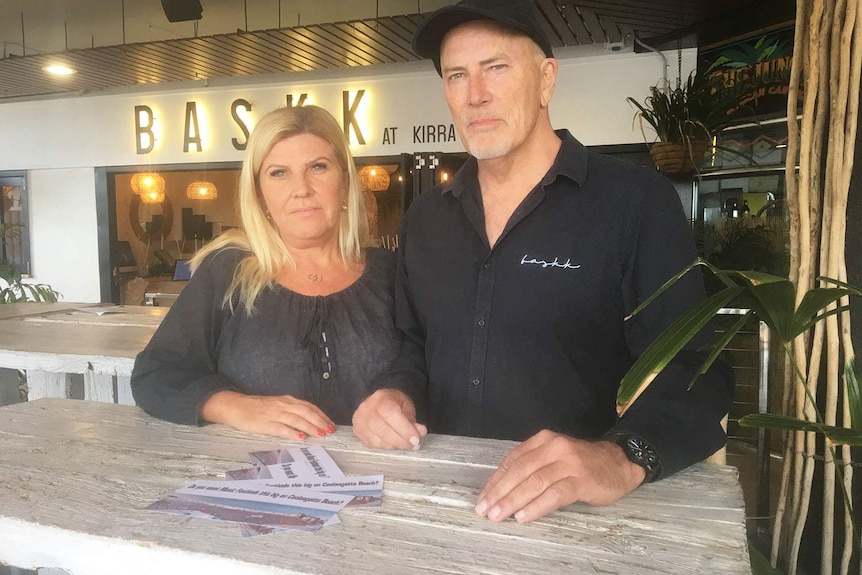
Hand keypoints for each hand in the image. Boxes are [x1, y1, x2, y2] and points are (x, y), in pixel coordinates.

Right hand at [200, 390, 335, 439]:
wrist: (236, 406)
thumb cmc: (257, 407)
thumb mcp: (277, 405)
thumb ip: (291, 410)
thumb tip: (308, 420)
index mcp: (287, 400)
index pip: (309, 407)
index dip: (321, 415)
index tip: (330, 423)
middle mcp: (283, 406)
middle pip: (306, 412)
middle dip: (320, 421)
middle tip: (330, 430)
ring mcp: (275, 414)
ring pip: (297, 420)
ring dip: (310, 427)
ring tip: (320, 434)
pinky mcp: (266, 424)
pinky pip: (282, 428)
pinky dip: (292, 432)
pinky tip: (300, 437)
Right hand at [352, 389, 426, 449]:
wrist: (379, 402)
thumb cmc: (394, 404)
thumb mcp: (407, 407)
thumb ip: (413, 420)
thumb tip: (420, 432)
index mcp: (381, 398)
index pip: (390, 413)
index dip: (403, 428)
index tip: (415, 439)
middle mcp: (366, 408)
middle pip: (381, 428)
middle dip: (400, 440)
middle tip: (413, 445)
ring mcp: (359, 421)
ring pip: (376, 440)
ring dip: (394, 446)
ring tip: (405, 444)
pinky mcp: (357, 432)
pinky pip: (372, 445)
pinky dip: (386, 447)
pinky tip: (394, 444)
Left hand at [475, 430, 644, 522]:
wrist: (620, 462)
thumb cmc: (583, 463)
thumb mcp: (555, 456)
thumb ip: (533, 466)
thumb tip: (503, 488)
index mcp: (543, 440)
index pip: (513, 461)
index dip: (495, 481)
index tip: (483, 498)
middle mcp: (554, 448)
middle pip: (520, 472)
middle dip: (499, 493)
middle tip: (485, 510)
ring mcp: (568, 463)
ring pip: (534, 482)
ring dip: (513, 501)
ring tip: (499, 515)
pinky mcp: (581, 480)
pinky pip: (554, 494)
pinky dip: (536, 506)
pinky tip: (524, 516)